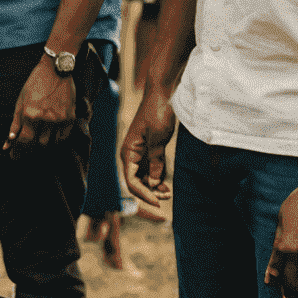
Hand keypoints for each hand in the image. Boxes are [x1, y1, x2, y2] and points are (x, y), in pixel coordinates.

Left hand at [5, 56, 75, 158]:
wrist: (56, 70)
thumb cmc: (35, 85)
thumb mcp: (20, 102)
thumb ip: (14, 124)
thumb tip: (7, 144)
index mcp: (29, 114)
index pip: (24, 141)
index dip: (18, 152)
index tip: (14, 157)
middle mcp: (45, 118)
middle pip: (38, 145)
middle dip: (31, 150)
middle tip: (26, 151)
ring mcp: (59, 119)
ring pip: (52, 144)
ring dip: (44, 147)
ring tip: (37, 145)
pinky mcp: (70, 117)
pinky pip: (64, 138)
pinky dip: (57, 142)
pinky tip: (51, 139)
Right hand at [120, 85, 176, 211]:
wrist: (162, 95)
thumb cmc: (157, 113)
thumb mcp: (158, 138)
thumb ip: (155, 161)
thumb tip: (154, 183)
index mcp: (128, 151)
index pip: (131, 181)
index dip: (144, 194)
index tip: (158, 202)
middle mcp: (131, 155)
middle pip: (136, 182)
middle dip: (149, 192)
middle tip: (167, 196)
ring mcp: (140, 153)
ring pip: (144, 178)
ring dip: (154, 188)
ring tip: (168, 193)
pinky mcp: (150, 151)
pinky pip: (151, 170)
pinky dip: (158, 178)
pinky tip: (166, 184)